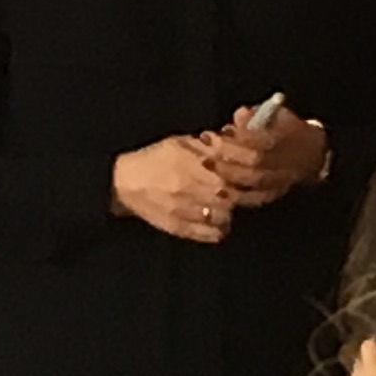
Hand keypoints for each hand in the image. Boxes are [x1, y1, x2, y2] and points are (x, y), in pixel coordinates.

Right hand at [115, 134, 239, 245]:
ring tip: (225, 205)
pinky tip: (216, 220)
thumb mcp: (182, 143)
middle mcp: (191, 186)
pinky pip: (212, 234)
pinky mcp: (180, 228)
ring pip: (226, 216)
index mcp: (194, 162)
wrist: (124, 182)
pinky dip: (219, 229)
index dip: (248, 174)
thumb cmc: (154, 160)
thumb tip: (235, 140)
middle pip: (234, 196)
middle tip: (240, 191)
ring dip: (230, 211)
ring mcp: (186, 210)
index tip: (250, 174)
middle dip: (240, 193)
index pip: (236, 172)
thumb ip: (210, 144)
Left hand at [211, 105, 327, 205]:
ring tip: (207, 163)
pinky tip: (219, 190)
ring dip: (228, 174)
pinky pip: (256, 199)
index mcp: (288, 137)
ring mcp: (282, 180)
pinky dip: (236, 196)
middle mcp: (286, 161)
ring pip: (254, 181)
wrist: (311, 153)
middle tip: (206, 147)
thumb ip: (256, 115)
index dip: (241, 137)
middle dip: (229, 155)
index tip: (222, 131)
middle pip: (256, 162)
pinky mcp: (275, 194)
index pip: (263, 140)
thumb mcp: (276, 115)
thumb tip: (240, 116)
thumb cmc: (286, 129)